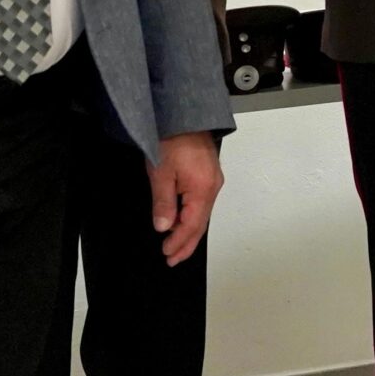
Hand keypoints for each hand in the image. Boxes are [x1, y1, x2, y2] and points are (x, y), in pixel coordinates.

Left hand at [148, 132, 222, 265]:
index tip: (166, 254)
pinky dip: (192, 217)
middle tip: (172, 259)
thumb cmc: (172, 140)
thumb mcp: (161, 172)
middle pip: (201, 223)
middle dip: (187, 243)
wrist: (184, 115)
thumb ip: (164, 202)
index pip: (192, 225)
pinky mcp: (208, 175)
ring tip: (176, 246)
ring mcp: (213, 180)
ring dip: (189, 232)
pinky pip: (202, 204)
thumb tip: (164, 227)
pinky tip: (183, 222)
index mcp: (203, 189)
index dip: (179, 242)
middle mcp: (213, 187)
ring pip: (202, 214)